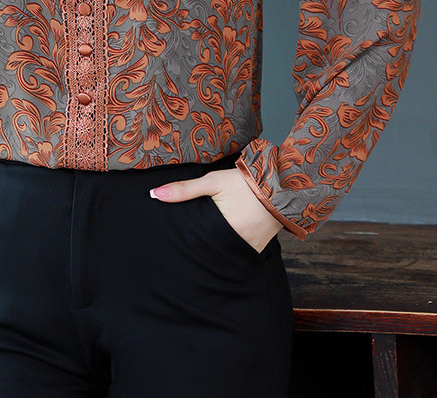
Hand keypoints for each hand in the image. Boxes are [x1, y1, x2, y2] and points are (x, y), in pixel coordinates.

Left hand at [150, 167, 283, 253]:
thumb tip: (155, 194)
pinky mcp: (257, 248)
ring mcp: (249, 248)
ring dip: (214, 250)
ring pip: (224, 254)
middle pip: (210, 251)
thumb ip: (184, 190)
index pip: (197, 245)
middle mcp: (237, 244)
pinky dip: (229, 248)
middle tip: (182, 249)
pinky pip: (238, 253)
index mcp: (224, 230)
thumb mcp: (212, 182)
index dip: (185, 245)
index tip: (173, 245)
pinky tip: (220, 243)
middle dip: (198, 249)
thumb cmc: (244, 182)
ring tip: (201, 246)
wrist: (280, 184)